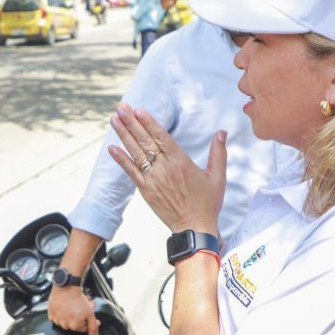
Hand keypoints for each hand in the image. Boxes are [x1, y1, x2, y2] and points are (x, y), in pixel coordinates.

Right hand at [49, 284, 99, 334]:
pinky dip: (61, 314)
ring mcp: (57, 320)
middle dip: (79, 317)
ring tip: (72, 306)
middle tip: (81, 308)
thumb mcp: (90, 313)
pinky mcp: (51, 314)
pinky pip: (57, 318)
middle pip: (74, 325)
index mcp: (74, 326)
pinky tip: (64, 307)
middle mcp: (64, 324)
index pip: (83, 328)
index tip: (87, 314)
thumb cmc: (78, 298)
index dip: (87, 321)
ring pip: (65, 322)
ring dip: (70, 316)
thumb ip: (93, 328)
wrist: (66, 287)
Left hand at [107, 105, 223, 233]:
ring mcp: (153, 179)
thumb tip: (222, 132)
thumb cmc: (207, 203)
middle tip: (121, 107)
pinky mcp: (146, 190)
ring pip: (135, 153)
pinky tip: (112, 148)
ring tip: (114, 120)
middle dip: (132, 123)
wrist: (194, 227)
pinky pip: (130, 171)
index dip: (149, 122)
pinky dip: (121, 159)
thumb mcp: (218, 176)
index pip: (161, 137)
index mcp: (181, 162)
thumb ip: (218, 153)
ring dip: (124, 135)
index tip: (138, 110)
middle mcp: (164, 168)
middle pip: (145, 141)